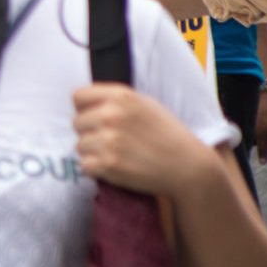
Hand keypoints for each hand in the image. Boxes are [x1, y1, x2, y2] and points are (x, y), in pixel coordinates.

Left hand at [73, 83, 221, 198]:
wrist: (189, 167)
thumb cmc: (167, 135)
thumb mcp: (146, 105)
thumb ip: (115, 101)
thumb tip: (82, 103)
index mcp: (121, 96)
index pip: (78, 96)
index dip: (85, 109)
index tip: (96, 119)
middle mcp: (112, 115)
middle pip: (77, 123)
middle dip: (91, 133)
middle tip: (115, 142)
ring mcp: (109, 140)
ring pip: (80, 146)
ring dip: (94, 153)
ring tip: (119, 155)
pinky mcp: (109, 164)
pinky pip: (84, 166)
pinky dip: (96, 170)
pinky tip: (116, 167)